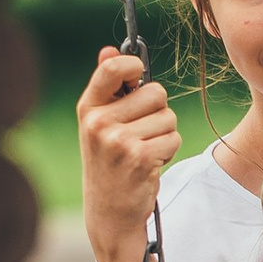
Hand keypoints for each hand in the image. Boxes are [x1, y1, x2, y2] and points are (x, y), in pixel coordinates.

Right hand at [78, 46, 179, 259]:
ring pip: (168, 117)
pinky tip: (150, 164)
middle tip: (141, 132)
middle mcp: (99, 122)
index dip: (134, 66)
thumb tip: (110, 49)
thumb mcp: (100, 124)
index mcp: (88, 108)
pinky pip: (173, 138)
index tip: (136, 78)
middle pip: (155, 92)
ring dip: (164, 134)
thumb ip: (108, 88)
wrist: (109, 212)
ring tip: (144, 151)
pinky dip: (168, 150)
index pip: (113, 68)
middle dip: (158, 111)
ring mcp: (118, 141)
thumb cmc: (109, 162)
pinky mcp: (140, 158)